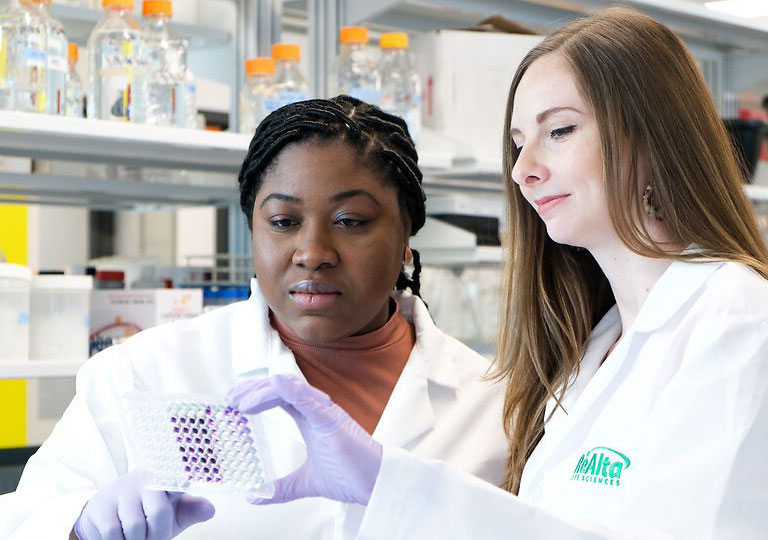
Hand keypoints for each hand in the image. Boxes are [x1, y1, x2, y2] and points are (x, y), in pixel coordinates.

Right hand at [73, 471, 214, 539]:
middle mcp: (144, 479)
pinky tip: (120, 538)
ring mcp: (121, 489)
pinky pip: (112, 532)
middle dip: (158, 535)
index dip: (180, 479)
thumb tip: (210, 509)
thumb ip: (190, 512)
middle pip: (159, 513)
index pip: (176, 478)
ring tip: (137, 538)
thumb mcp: (173, 515)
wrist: (106, 518)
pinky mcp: (100, 504)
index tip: (185, 481)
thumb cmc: (148, 515)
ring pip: (134, 526)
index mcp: (166, 479)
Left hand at [227, 374, 381, 504]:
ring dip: (262, 392)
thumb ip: (282, 487)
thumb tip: (256, 496)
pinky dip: (292, 389)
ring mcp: (324, 411)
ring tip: (241, 402)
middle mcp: (316, 409)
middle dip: (251, 389)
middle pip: (279, 387)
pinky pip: (310, 399)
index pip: (278, 396)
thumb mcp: (305, 482)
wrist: (375, 484)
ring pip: (289, 389)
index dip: (254, 395)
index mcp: (310, 418)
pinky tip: (277, 384)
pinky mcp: (332, 419)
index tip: (233, 402)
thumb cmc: (351, 475)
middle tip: (229, 398)